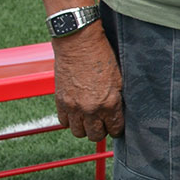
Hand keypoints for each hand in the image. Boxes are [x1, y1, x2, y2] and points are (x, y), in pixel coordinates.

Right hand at [50, 25, 123, 139]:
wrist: (79, 43)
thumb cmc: (102, 56)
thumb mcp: (119, 78)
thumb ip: (118, 97)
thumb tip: (119, 111)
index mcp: (109, 103)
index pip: (114, 129)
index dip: (117, 128)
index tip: (116, 125)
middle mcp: (90, 108)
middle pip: (95, 135)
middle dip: (101, 130)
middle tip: (103, 122)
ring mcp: (73, 106)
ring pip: (78, 132)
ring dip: (84, 127)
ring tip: (89, 118)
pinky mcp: (60, 102)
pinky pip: (64, 122)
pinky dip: (70, 120)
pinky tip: (77, 112)